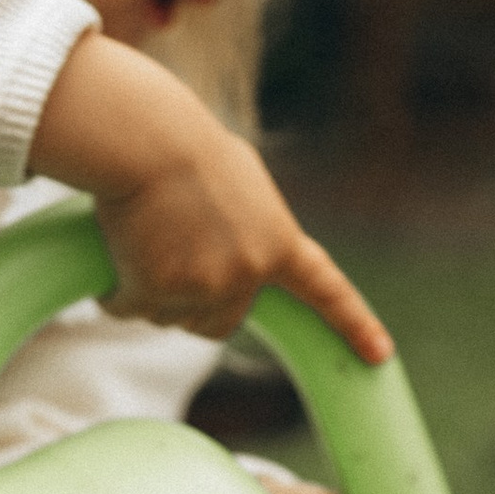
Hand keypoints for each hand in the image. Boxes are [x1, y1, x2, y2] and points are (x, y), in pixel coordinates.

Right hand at [28, 32, 392, 369]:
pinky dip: (116, 293)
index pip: (325, 290)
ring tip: (140, 241)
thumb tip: (243, 264)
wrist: (145, 139)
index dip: (354, 324)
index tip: (379, 354)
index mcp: (278, 242)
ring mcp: (204, 285)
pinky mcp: (157, 289)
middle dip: (193, 306)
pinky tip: (115, 254)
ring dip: (150, 295)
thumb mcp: (241, 181)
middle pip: (218, 324)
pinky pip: (128, 310)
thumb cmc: (186, 147)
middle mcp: (248, 272)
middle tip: (168, 261)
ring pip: (170, 319)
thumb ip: (254, 225)